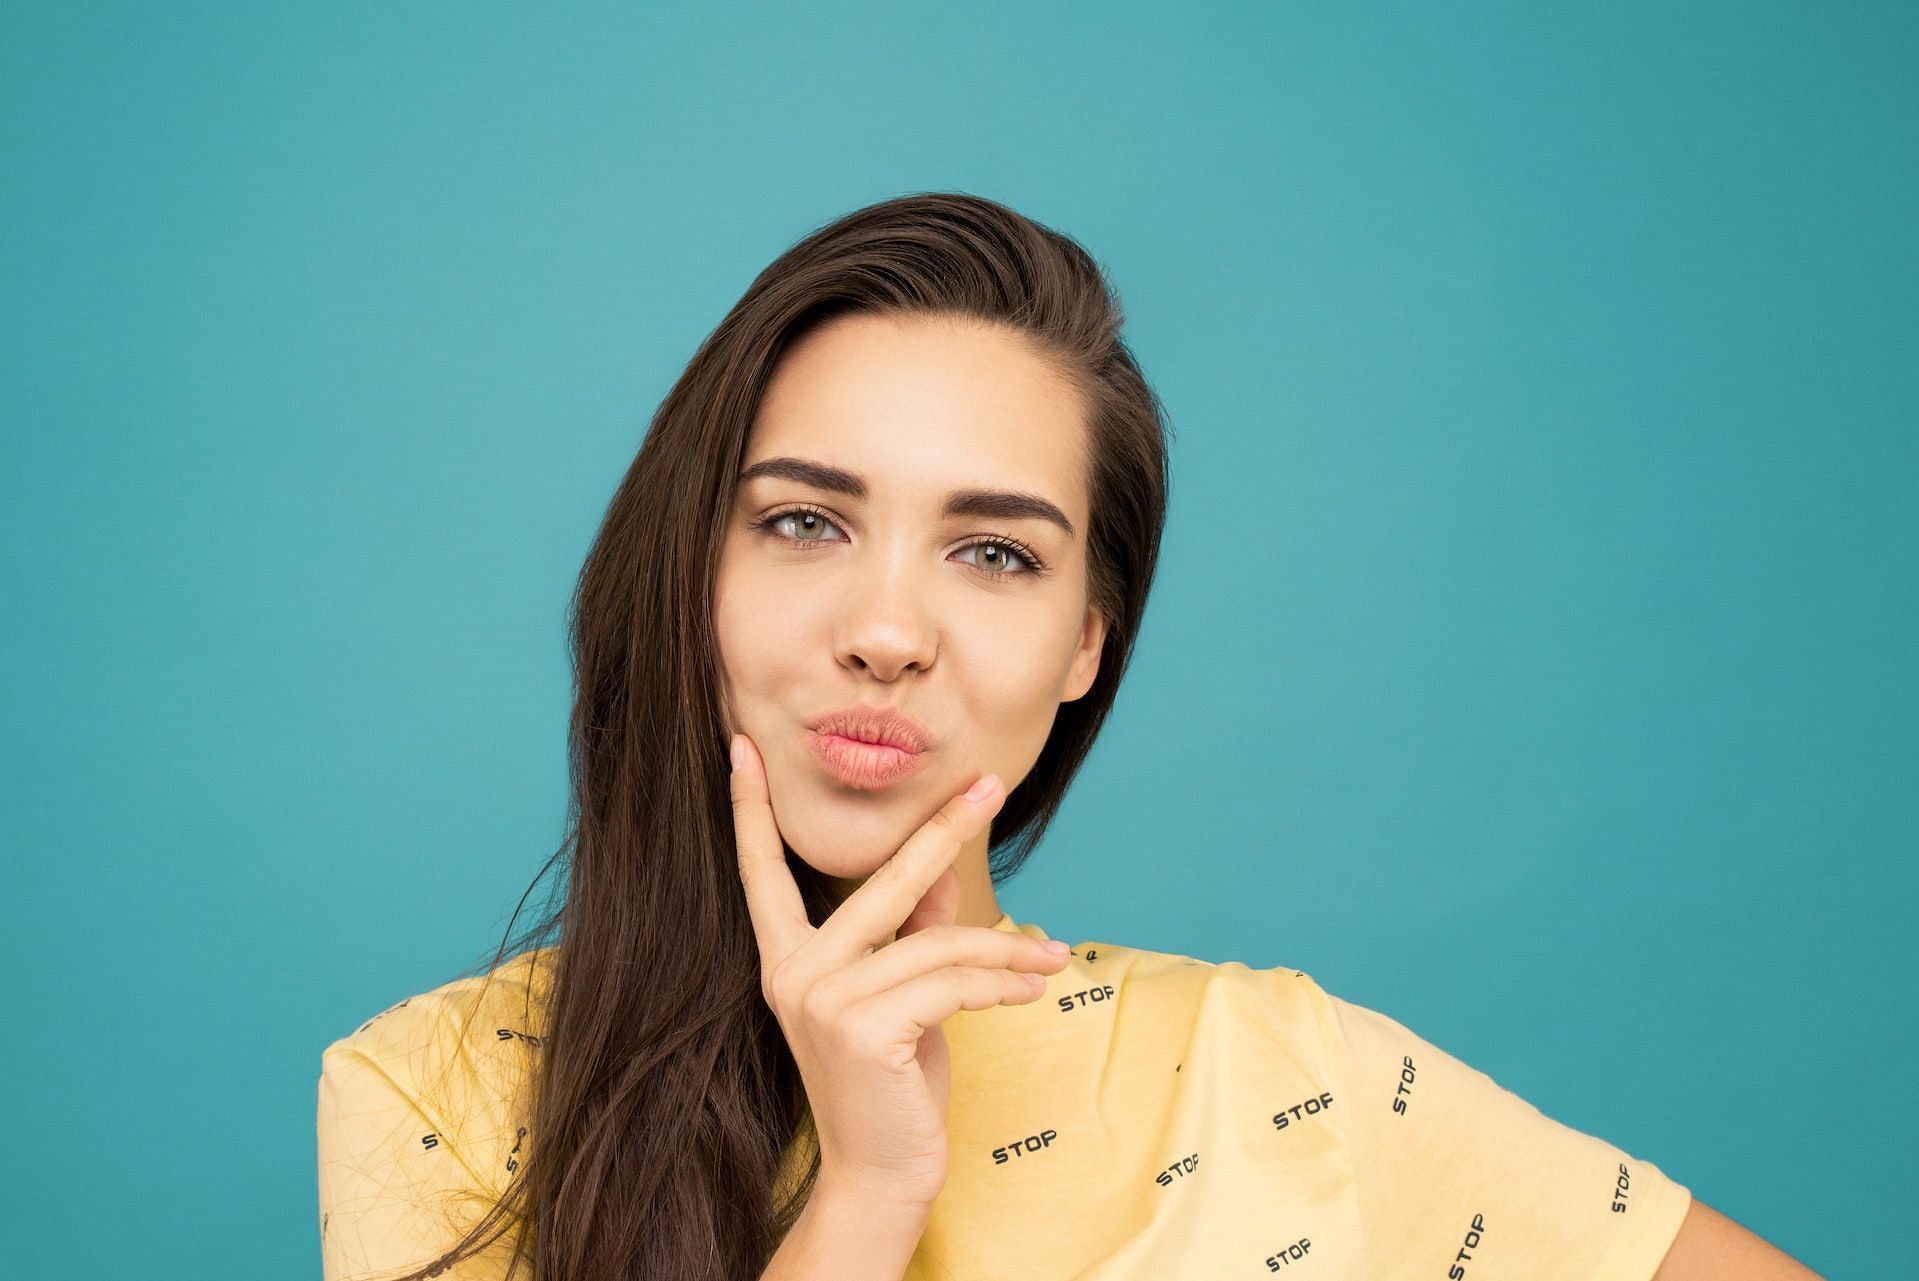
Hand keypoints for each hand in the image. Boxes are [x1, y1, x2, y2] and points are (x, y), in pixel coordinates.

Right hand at [728, 731, 1071, 1210]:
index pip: (762, 872)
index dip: (750, 810)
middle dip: (942, 829)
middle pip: (879, 879)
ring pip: (934, 942)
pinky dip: (1001, 983)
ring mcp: (822, 999)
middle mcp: (792, 972)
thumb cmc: (892, 1085)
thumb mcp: (902, 996)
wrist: (882, 1174)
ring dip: (1004, 951)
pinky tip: (1032, 988)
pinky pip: (950, 982)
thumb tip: (944, 865)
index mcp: (787, 959)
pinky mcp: (861, 1028)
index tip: (741, 745)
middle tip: (990, 784)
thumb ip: (913, 930)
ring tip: (1049, 959)